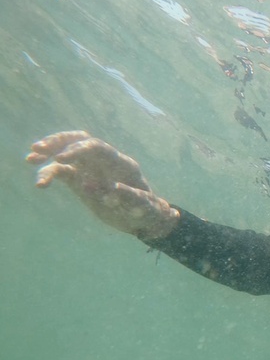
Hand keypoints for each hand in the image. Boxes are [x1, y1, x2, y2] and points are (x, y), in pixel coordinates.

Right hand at [26, 131, 178, 239]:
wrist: (146, 218)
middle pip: (79, 142)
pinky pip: (63, 172)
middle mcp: (105, 162)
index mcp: (121, 163)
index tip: (60, 159)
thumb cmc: (148, 210)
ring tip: (30, 159)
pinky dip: (50, 174)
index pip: (97, 147)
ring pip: (68, 154)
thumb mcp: (144, 205)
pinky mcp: (82, 180)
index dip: (78, 150)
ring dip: (49, 154)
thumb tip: (113, 190)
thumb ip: (130, 196)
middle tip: (38, 149)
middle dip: (59, 142)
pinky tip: (41, 184)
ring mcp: (92, 169)